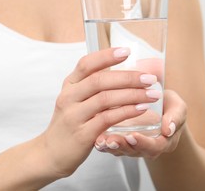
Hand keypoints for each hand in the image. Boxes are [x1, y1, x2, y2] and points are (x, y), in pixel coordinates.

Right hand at [38, 47, 160, 176]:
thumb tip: (124, 72)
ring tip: (152, 94)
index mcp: (70, 85)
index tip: (127, 51)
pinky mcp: (82, 134)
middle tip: (150, 79)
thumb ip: (93, 86)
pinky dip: (127, 112)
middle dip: (128, 77)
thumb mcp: (76, 100)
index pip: (86, 64)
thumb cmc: (71, 123)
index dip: (106, 55)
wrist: (52, 153)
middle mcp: (69, 97)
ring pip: (106, 99)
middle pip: (100, 80)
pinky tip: (141, 109)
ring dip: (133, 95)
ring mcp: (74, 116)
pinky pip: (108, 118)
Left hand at [93, 90, 186, 159]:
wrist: (161, 107)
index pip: (154, 147)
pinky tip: (95, 138)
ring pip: (121, 150)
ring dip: (110, 146)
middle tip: (112, 139)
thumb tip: (168, 129)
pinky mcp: (121, 140)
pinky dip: (103, 143)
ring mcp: (132, 146)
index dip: (143, 143)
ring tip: (101, 140)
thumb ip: (175, 117)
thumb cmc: (170, 107)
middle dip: (122, 146)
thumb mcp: (178, 108)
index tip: (133, 135)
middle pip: (134, 151)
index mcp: (163, 142)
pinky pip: (112, 145)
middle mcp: (146, 147)